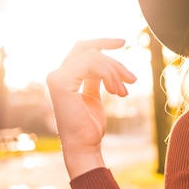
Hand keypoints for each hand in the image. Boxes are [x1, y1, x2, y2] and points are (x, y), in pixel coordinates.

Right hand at [46, 39, 136, 178]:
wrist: (85, 146)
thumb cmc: (90, 126)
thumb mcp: (94, 96)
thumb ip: (94, 79)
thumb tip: (104, 64)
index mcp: (64, 77)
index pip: (82, 49)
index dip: (102, 42)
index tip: (123, 42)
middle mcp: (56, 74)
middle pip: (89, 50)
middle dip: (115, 62)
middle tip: (132, 80)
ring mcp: (56, 77)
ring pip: (93, 57)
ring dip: (114, 72)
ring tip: (123, 92)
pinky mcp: (61, 83)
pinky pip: (91, 64)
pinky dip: (108, 74)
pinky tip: (115, 91)